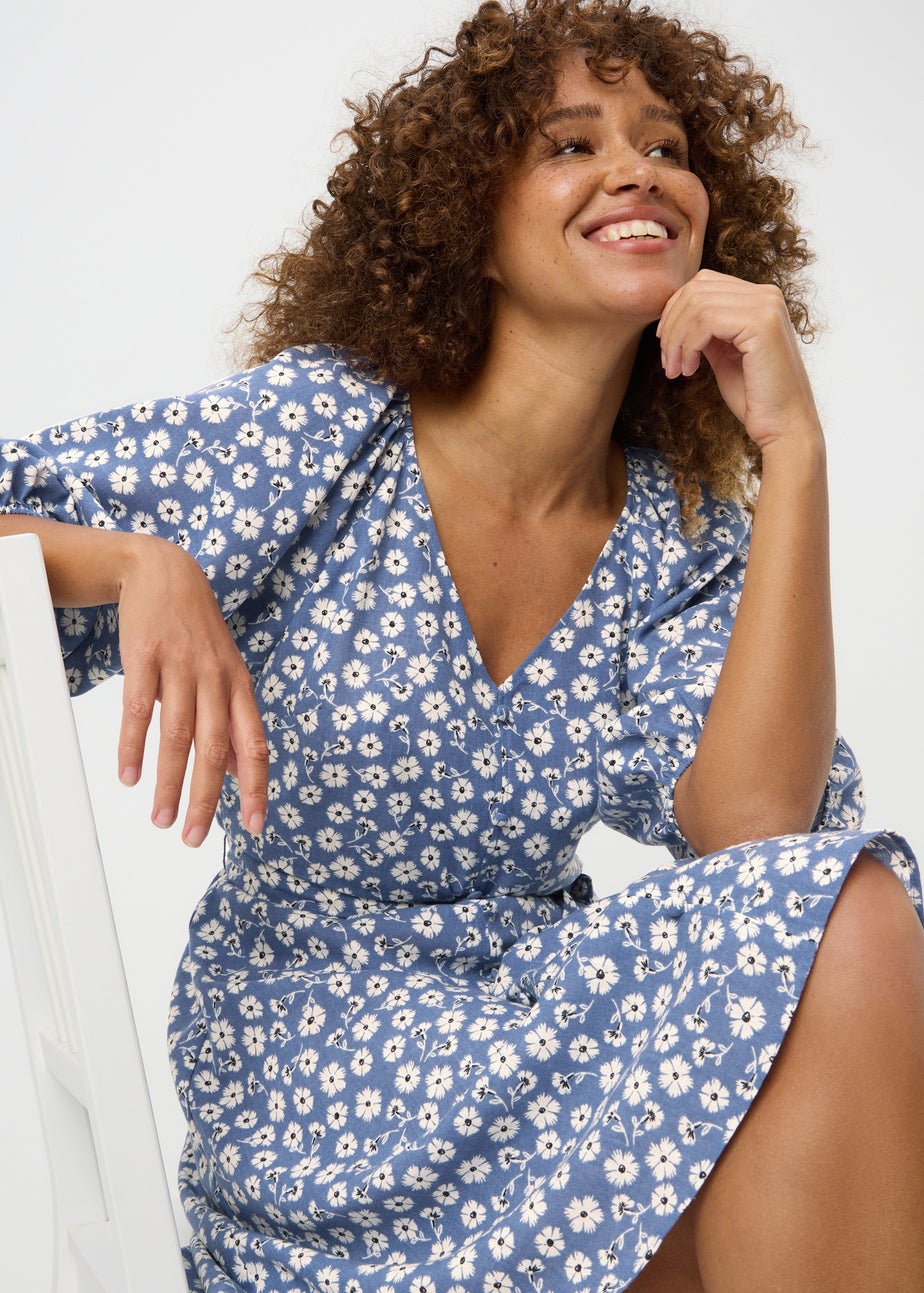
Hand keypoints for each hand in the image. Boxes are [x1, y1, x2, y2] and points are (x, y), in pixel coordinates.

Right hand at [115, 537, 267, 845]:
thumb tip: (243, 772)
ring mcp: (181, 666)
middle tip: (194, 837)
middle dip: (206, 798)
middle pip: (215, 748)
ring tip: (161, 819)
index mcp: (240, 687)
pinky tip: (128, 775)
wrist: (166, 571)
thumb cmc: (198, 630)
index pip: (255, 745)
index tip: (255, 826)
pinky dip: (133, 746)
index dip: (257, 787)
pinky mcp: (146, 656)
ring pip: (178, 735)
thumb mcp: (226, 673)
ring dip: (169, 782)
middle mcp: (216, 679)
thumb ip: (234, 722)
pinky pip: (139, 709)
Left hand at [656, 269, 821, 450]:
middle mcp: (767, 295)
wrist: (782, 426)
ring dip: (676, 340)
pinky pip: (706, 320)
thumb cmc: (754, 397)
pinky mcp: (762, 324)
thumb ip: (706, 330)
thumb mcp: (723, 354)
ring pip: (697, 304)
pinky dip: (688, 346)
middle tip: (666, 362)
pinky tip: (689, 370)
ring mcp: (767, 306)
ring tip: (676, 369)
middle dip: (671, 325)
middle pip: (697, 288)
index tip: (666, 345)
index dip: (675, 310)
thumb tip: (676, 315)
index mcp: (760, 299)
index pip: (704, 283)